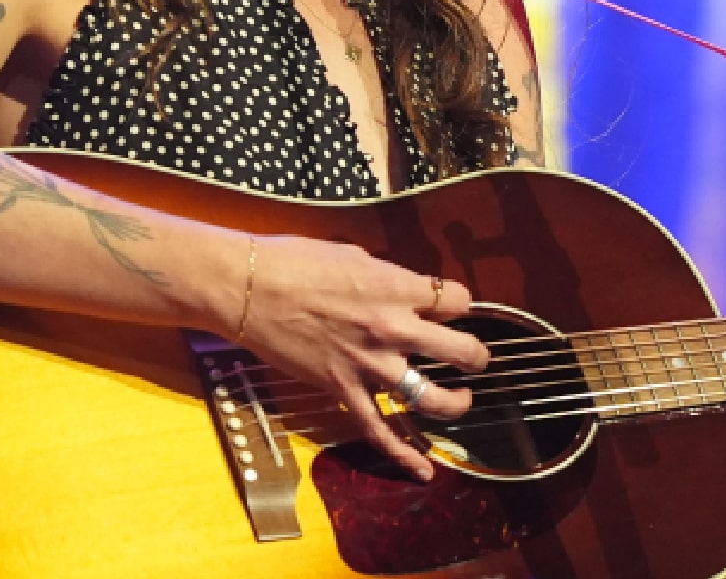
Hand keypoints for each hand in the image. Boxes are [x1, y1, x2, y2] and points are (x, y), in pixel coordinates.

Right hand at [238, 235, 488, 479]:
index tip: (452, 305)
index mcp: (399, 289)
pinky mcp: (343, 390)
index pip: (457, 300)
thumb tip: (402, 289)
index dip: (459, 302)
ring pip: (432, 396)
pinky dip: (403, 454)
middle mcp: (393, 329)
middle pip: (460, 349)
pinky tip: (424, 470)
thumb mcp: (356, 256)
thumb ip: (388, 278)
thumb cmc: (297, 262)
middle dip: (475, 355)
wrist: (250, 289)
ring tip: (463, 398)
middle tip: (474, 356)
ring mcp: (370, 365)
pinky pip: (379, 430)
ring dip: (456, 401)